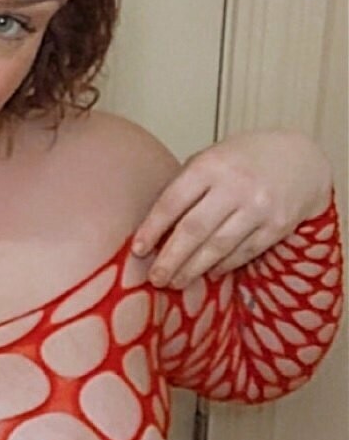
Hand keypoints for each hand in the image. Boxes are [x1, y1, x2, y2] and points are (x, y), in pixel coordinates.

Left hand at [131, 130, 331, 288]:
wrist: (301, 158)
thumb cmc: (245, 159)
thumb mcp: (213, 157)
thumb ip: (187, 185)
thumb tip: (154, 226)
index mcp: (211, 165)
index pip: (173, 201)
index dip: (152, 229)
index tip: (138, 250)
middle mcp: (235, 186)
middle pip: (194, 230)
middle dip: (170, 259)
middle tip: (155, 278)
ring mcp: (259, 207)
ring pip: (218, 247)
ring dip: (194, 269)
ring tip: (176, 282)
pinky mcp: (277, 226)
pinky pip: (244, 252)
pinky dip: (224, 265)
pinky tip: (210, 272)